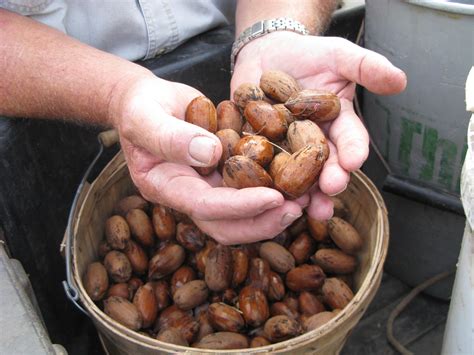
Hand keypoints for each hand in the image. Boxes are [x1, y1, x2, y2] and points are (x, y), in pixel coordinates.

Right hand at [110, 76, 304, 243]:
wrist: (147, 103)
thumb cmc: (140, 107)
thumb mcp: (145, 116)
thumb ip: (170, 136)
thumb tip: (211, 153)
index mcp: (167, 188)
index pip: (205, 206)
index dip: (240, 206)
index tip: (274, 198)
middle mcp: (190, 195)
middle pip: (227, 225)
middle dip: (263, 221)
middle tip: (298, 208)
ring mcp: (208, 187)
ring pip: (242, 215)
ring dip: (274, 212)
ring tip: (306, 198)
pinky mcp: (223, 174)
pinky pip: (249, 190)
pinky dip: (274, 189)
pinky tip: (299, 179)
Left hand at [231, 32, 406, 218]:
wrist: (268, 52)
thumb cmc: (307, 54)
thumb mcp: (338, 55)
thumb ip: (365, 67)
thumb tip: (400, 80)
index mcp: (337, 124)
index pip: (349, 140)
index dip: (353, 151)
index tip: (354, 162)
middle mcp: (313, 141)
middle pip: (323, 165)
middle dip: (329, 179)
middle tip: (331, 189)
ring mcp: (285, 147)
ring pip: (294, 173)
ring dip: (300, 191)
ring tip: (302, 204)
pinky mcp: (258, 147)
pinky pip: (258, 163)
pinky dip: (260, 178)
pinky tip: (262, 191)